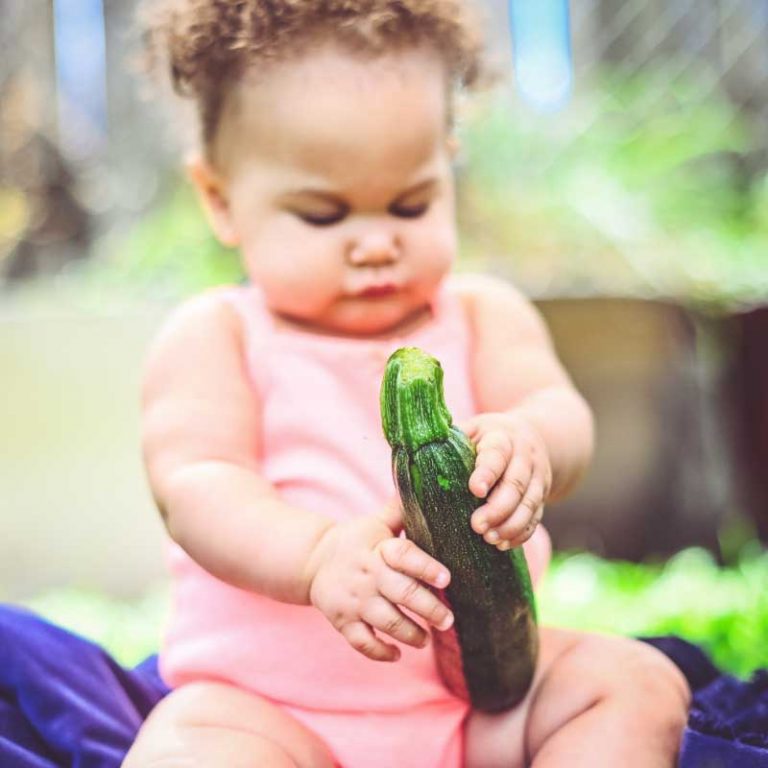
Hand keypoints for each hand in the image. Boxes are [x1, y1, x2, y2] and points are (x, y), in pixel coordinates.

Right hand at [307, 516, 453, 661]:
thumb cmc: (355, 541)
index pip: (404, 556)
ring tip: (426, 639)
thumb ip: (400, 511)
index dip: (426, 567)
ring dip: (410, 634)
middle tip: (448, 620)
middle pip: (402, 594)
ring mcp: (354, 601)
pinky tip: (397, 654)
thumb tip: (426, 484)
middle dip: (429, 609)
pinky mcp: (343, 621)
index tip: (446, 579)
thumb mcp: (374, 523)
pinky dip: (380, 652)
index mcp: (378, 550)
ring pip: (387, 622)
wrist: (312, 561)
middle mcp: (368, 576)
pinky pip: (362, 642)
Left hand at [459, 412, 551, 550]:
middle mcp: (524, 458)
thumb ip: (448, 440)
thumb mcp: (470, 430)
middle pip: (515, 485)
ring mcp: (537, 478)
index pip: (496, 455)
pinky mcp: (542, 496)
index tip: (474, 490)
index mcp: (502, 438)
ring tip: (489, 539)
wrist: (530, 437)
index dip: (486, 473)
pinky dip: (521, 533)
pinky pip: (535, 517)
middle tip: (477, 526)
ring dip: (510, 524)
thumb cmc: (487, 437)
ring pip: (529, 504)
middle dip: (497, 508)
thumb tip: (410, 451)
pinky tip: (504, 544)